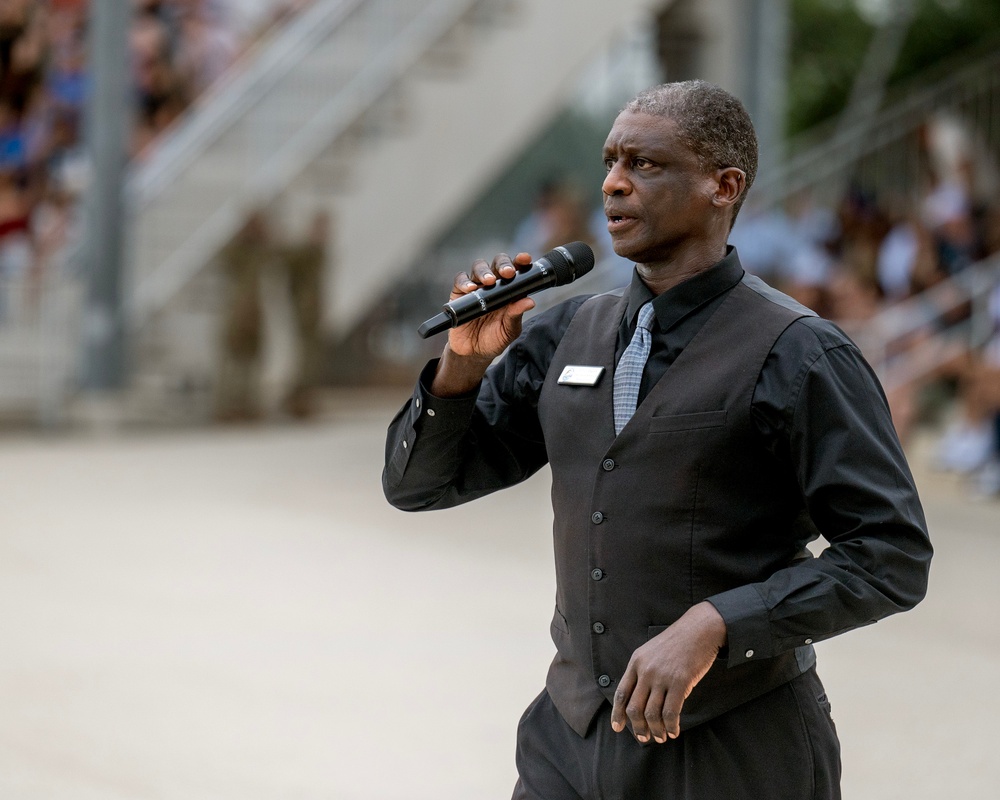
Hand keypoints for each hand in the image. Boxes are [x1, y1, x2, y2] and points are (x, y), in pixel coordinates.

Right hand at [431, 252, 535, 396]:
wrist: (473, 353)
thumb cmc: (494, 339)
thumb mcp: (509, 330)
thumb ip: (516, 316)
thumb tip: (529, 301)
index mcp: (509, 290)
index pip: (516, 271)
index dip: (520, 262)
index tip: (526, 259)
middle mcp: (493, 285)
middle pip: (497, 264)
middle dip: (503, 264)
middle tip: (508, 273)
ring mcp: (476, 288)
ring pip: (479, 267)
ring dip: (484, 271)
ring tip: (489, 281)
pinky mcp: (459, 294)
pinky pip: (460, 281)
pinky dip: (465, 282)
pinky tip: (471, 289)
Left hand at [610, 602, 726, 742]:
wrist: (699, 629)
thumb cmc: (677, 642)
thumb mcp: (651, 652)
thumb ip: (643, 672)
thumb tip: (640, 701)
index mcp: (636, 662)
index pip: (621, 693)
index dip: (618, 714)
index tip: (618, 728)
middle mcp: (646, 670)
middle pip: (634, 708)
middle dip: (638, 728)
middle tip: (644, 738)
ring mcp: (662, 677)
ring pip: (652, 714)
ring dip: (656, 731)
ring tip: (662, 737)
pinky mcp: (680, 682)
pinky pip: (671, 712)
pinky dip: (671, 726)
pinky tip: (674, 731)